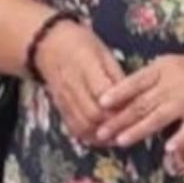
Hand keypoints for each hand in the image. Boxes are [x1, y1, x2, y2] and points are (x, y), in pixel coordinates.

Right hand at [35, 19, 123, 143]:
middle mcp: (72, 85)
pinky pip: (74, 128)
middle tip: (131, 126)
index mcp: (85, 66)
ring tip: (120, 136)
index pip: (104, 93)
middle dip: (114, 124)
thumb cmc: (82, 44)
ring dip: (103, 135)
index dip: (121, 106)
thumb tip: (133, 96)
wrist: (48, 44)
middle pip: (94, 114)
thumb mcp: (103, 52)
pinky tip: (104, 138)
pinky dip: (91, 137)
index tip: (136, 110)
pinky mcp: (60, 108)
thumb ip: (116, 75)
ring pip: (83, 125)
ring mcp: (64, 99)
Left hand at [96, 53, 183, 152]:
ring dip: (139, 129)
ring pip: (159, 117)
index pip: (136, 81)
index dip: (118, 92)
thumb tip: (121, 90)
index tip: (100, 102)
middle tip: (101, 131)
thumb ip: (150, 77)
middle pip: (142, 103)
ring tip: (121, 140)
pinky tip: (169, 149)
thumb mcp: (172, 64)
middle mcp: (173, 84)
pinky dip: (181, 138)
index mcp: (163, 69)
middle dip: (120, 118)